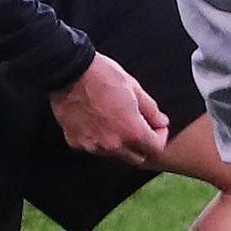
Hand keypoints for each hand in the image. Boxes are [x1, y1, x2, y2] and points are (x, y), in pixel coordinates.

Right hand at [51, 52, 168, 165]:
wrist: (68, 72)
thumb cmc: (103, 76)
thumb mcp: (134, 88)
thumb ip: (151, 110)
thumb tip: (162, 122)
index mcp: (131, 131)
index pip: (156, 148)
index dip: (160, 136)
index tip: (156, 126)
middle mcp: (113, 145)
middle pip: (137, 157)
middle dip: (142, 145)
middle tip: (139, 126)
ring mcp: (93, 146)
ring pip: (114, 154)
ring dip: (120, 143)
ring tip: (114, 120)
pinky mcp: (76, 142)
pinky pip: (93, 146)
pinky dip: (98, 139)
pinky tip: (95, 121)